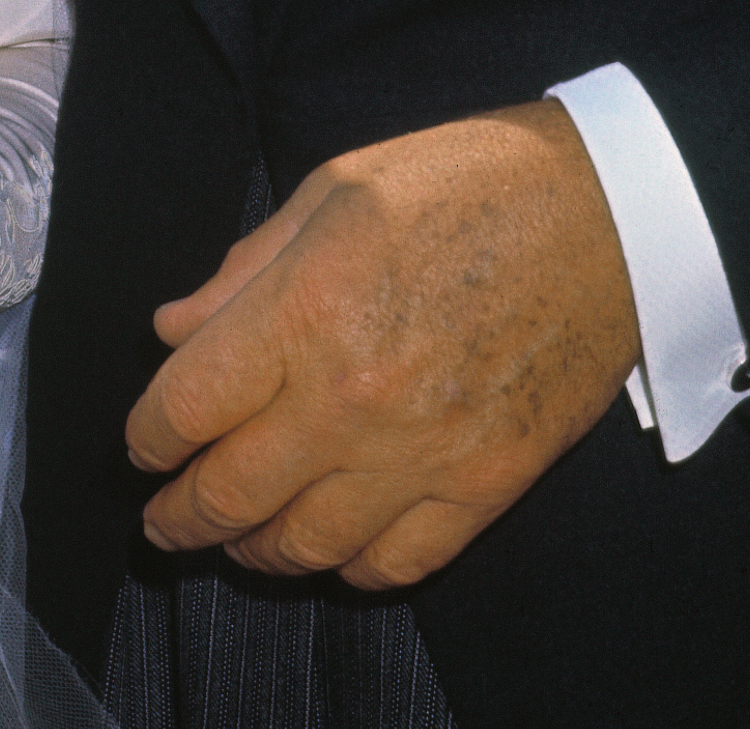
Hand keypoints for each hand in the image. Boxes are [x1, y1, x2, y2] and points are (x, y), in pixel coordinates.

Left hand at [122, 101, 641, 592]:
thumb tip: (174, 331)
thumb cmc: (466, 182)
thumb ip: (246, 268)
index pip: (186, 408)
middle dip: (180, 515)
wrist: (607, 215)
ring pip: (303, 545)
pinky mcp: (483, 488)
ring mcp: (420, 454)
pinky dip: (347, 567)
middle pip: (230, 493)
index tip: (143, 444)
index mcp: (306, 310)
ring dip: (253, 551)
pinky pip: (393, 563)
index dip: (147, 437)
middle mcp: (351, 397)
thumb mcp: (336, 188)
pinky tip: (329, 547)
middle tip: (163, 519)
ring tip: (237, 537)